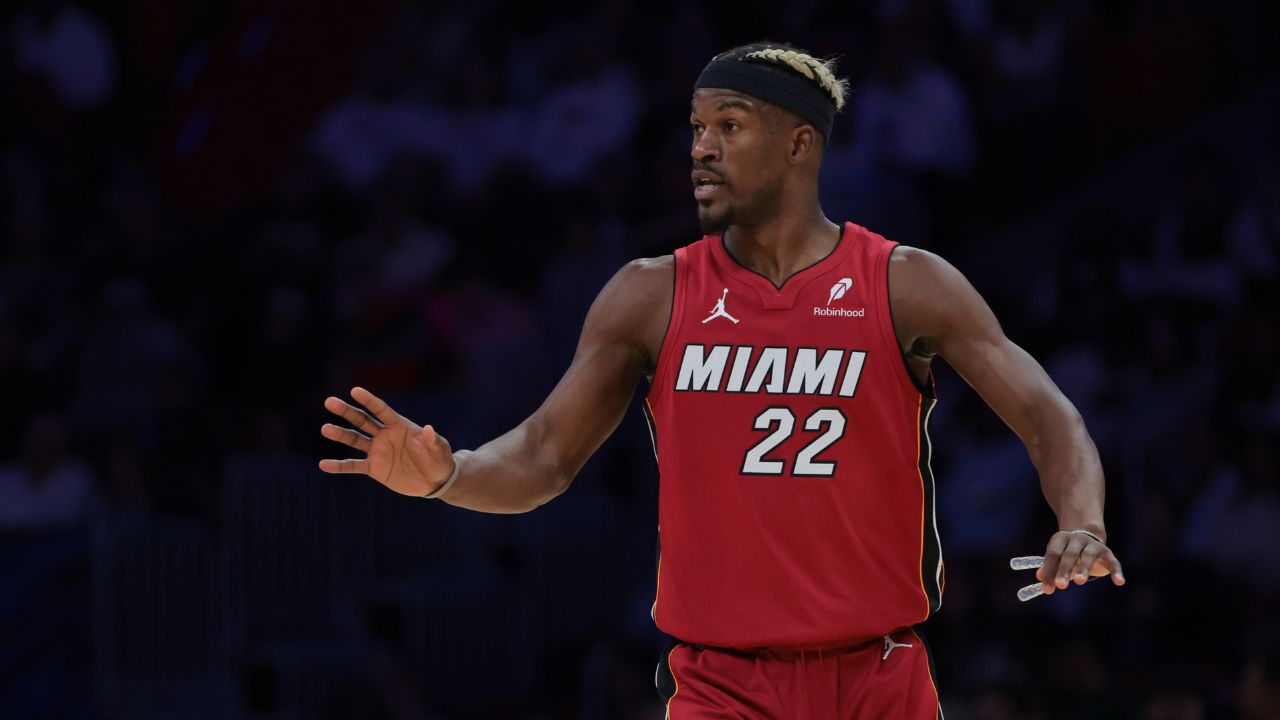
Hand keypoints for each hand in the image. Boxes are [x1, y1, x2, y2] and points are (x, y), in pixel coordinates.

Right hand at [318, 386, 454, 496]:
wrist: (434, 481)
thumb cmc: (439, 460)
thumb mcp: (440, 450)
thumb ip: (433, 441)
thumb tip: (429, 428)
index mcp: (400, 426)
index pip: (381, 410)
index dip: (369, 400)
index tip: (355, 390)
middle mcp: (385, 435)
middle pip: (362, 420)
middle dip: (347, 411)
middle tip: (329, 402)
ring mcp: (378, 451)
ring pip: (355, 440)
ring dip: (340, 434)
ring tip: (325, 429)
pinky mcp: (374, 468)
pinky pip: (354, 466)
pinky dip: (339, 466)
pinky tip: (324, 464)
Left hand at [1036, 530, 1125, 594]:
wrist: (1087, 536)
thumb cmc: (1067, 551)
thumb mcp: (1056, 556)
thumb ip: (1049, 567)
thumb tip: (1039, 577)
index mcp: (1061, 538)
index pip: (1053, 553)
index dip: (1049, 570)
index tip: (1047, 588)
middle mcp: (1077, 539)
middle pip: (1070, 554)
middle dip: (1064, 570)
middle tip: (1061, 586)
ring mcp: (1093, 544)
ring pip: (1088, 556)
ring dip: (1084, 568)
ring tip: (1079, 582)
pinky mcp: (1107, 552)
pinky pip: (1113, 562)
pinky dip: (1116, 572)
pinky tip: (1119, 582)